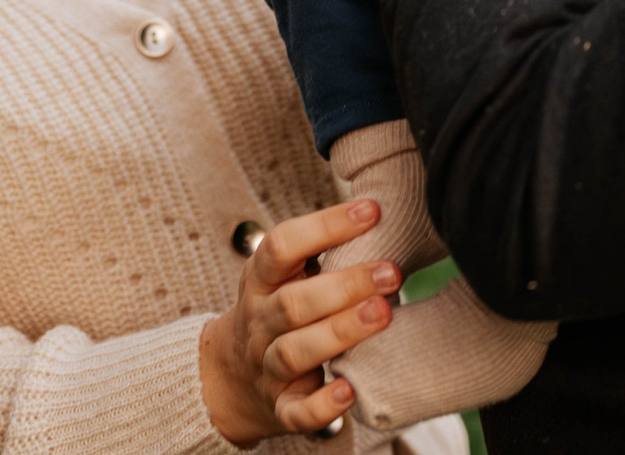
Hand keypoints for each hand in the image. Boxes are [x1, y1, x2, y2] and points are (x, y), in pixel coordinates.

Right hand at [198, 200, 402, 444]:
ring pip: (294, 351)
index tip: (372, 211)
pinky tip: (350, 391)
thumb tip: (380, 212)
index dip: (324, 226)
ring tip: (383, 314)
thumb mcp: (285, 276)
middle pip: (292, 303)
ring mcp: (266, 366)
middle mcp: (259, 321)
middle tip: (391, 272)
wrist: (233, 377)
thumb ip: (320, 251)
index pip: (282, 246)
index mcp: (260, 280)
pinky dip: (322, 405)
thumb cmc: (280, 312)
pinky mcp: (281, 407)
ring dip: (339, 332)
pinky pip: (296, 412)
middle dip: (344, 285)